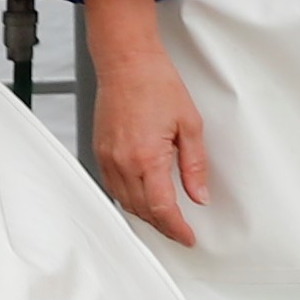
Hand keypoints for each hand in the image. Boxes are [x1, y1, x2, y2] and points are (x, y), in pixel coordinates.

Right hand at [78, 0, 212, 246]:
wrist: (126, 62)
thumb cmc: (157, 84)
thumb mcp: (190, 124)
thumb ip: (195, 165)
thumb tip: (199, 195)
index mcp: (147, 157)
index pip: (163, 209)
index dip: (177, 229)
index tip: (188, 238)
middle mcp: (123, 162)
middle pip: (143, 211)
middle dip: (163, 226)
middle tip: (181, 230)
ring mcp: (108, 158)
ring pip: (126, 202)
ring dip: (145, 215)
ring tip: (165, 218)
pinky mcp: (100, 151)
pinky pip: (113, 187)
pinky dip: (129, 198)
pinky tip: (142, 197)